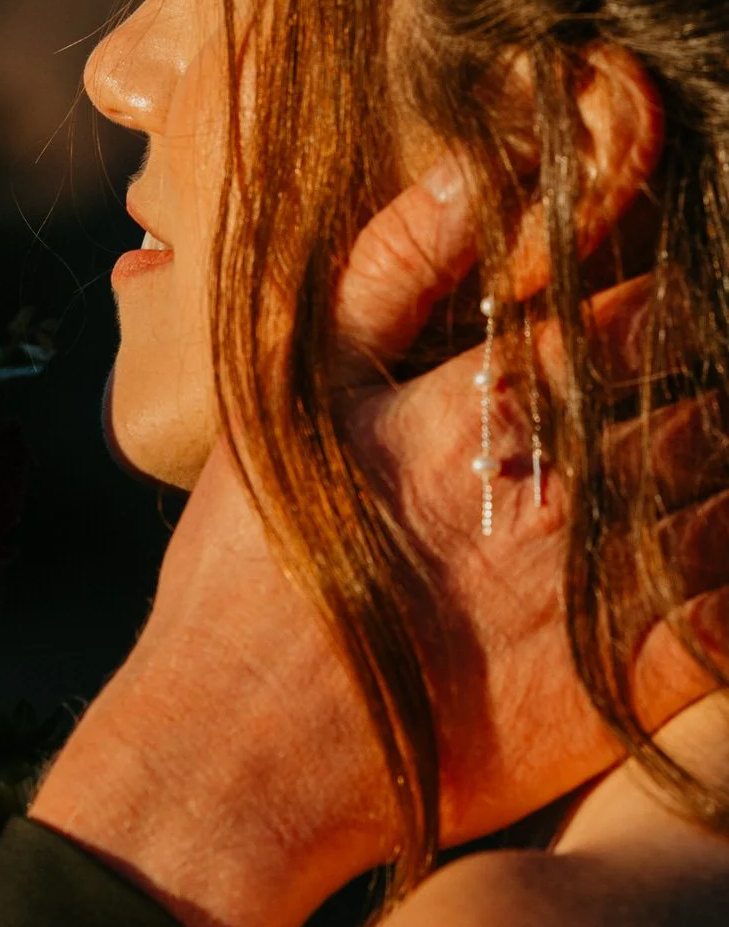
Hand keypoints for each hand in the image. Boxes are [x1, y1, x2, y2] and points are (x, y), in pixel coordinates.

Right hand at [31, 160, 728, 926]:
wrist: (245, 755)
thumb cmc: (253, 566)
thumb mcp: (289, 395)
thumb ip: (384, 274)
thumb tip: (468, 171)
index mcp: (486, 409)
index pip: (629, 319)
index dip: (670, 295)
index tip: (684, 284)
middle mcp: (561, 494)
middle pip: (699, 405)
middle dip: (712, 377)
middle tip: (705, 368)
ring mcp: (598, 598)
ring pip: (726, 503)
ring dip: (725, 468)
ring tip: (710, 450)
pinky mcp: (619, 693)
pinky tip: (716, 553)